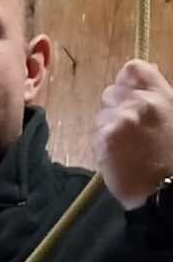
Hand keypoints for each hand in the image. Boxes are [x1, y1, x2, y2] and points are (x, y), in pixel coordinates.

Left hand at [94, 60, 172, 208]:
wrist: (166, 192)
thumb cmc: (172, 160)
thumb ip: (158, 96)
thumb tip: (142, 75)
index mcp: (162, 95)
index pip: (133, 69)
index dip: (126, 83)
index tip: (128, 100)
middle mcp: (143, 102)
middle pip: (110, 93)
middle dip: (115, 110)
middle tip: (129, 134)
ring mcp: (123, 118)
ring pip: (101, 116)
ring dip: (107, 130)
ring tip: (125, 150)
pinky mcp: (107, 137)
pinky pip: (95, 135)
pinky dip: (102, 148)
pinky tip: (118, 160)